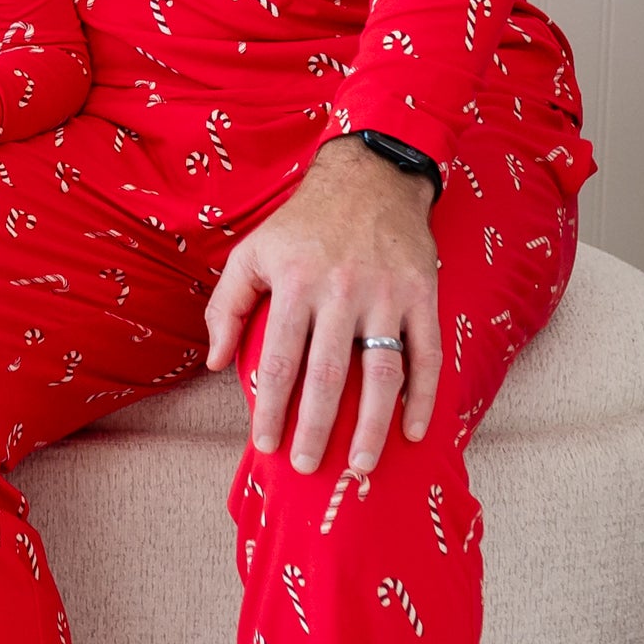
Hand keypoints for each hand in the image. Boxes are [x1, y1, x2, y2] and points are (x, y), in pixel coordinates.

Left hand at [201, 136, 441, 479]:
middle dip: (317, 427)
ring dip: (372, 425)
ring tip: (360, 465)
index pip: (279, 359)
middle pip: (329, 374)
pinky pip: (427, 355)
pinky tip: (414, 432)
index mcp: (296, 282)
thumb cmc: (302, 223)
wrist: (370, 178)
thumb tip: (217, 363)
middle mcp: (342, 290)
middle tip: (306, 466)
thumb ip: (227, 305)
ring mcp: (387, 294)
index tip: (265, 444)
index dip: (270, 406)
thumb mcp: (253, 252)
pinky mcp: (423, 295)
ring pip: (382, 372)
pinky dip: (424, 397)